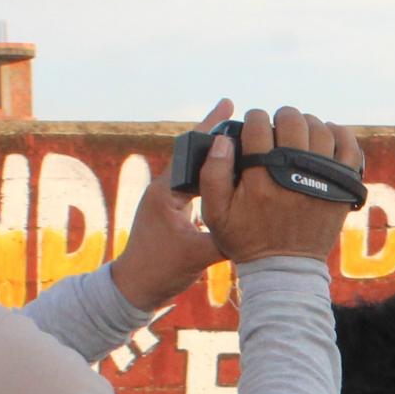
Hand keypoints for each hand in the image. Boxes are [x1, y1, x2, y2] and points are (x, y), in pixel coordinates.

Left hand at [110, 99, 231, 308]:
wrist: (133, 289)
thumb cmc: (158, 271)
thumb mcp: (197, 256)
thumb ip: (226, 238)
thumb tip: (260, 226)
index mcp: (166, 191)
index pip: (192, 150)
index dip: (212, 127)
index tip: (229, 104)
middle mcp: (165, 189)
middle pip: (196, 154)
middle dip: (220, 136)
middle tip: (245, 118)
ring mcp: (168, 200)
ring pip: (198, 169)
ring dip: (219, 157)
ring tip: (247, 143)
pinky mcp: (174, 212)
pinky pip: (198, 186)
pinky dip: (216, 178)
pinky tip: (235, 177)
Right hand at [196, 103, 364, 264]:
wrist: (285, 267)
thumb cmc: (247, 238)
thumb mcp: (215, 212)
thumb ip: (212, 173)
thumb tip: (223, 140)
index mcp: (261, 177)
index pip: (258, 126)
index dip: (254, 119)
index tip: (254, 126)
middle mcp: (294, 175)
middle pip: (292, 122)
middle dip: (282, 117)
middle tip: (277, 126)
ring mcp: (322, 180)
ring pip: (320, 130)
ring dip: (308, 123)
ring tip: (299, 132)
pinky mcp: (342, 188)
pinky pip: (349, 149)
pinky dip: (340, 134)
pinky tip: (327, 134)